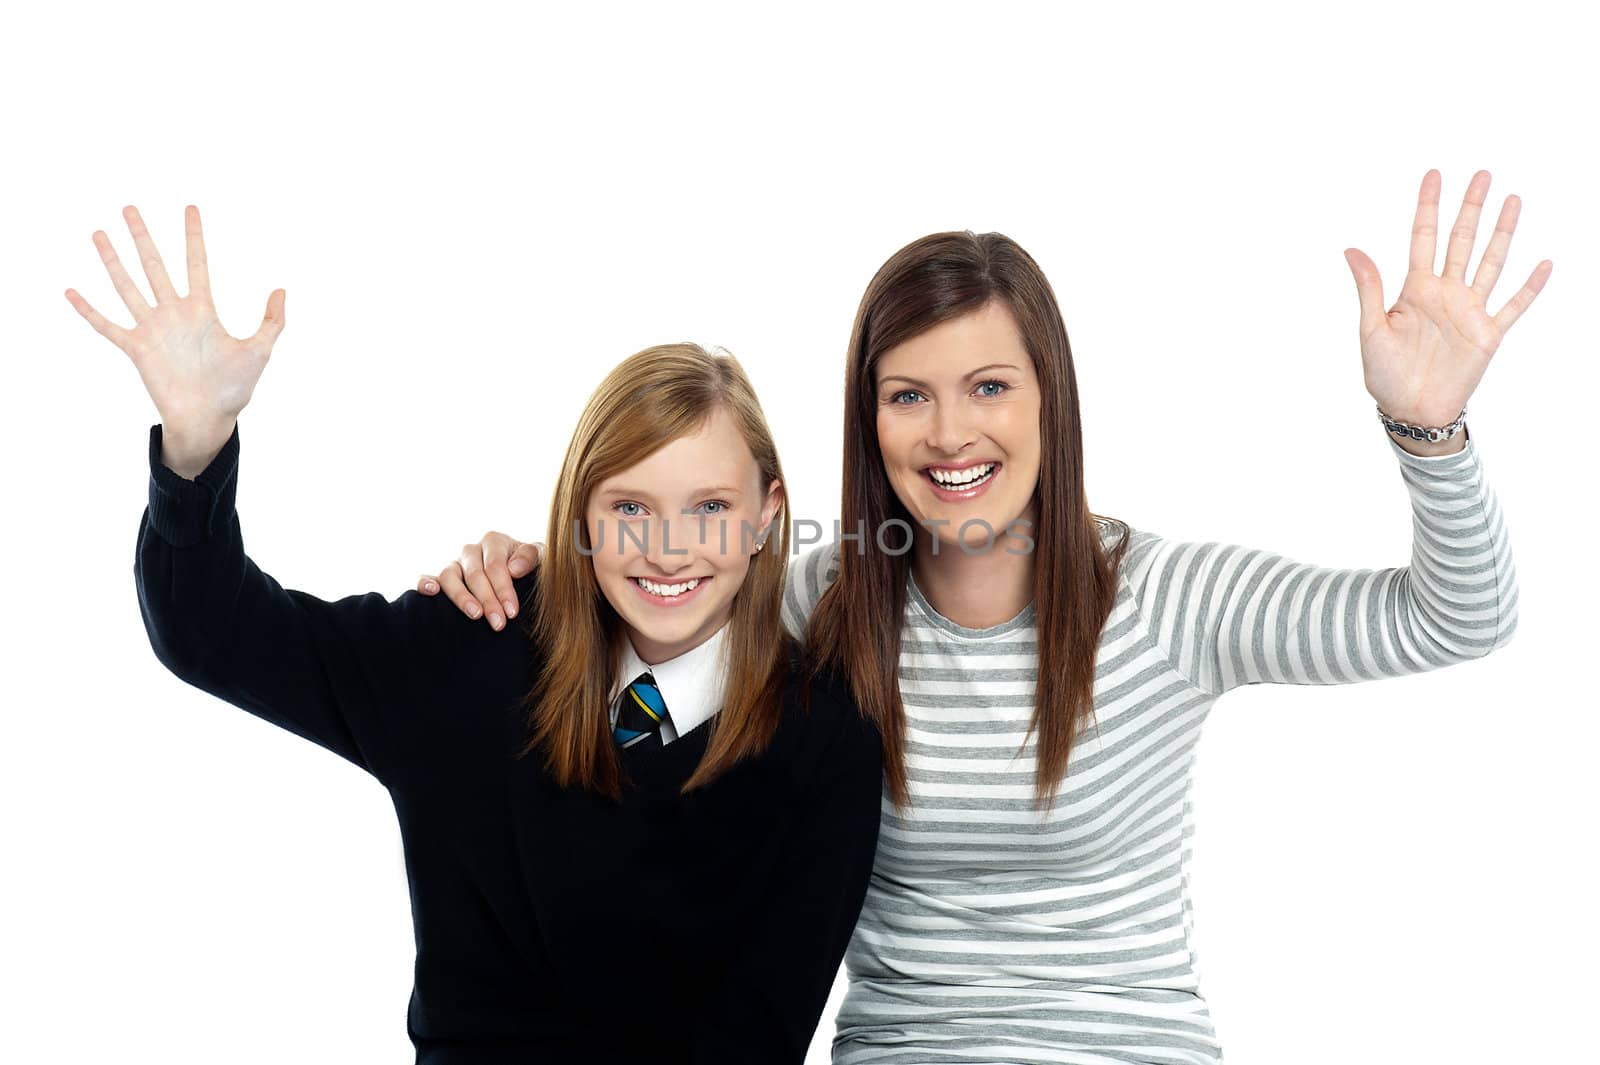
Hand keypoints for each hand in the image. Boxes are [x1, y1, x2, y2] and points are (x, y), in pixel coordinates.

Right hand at [66, 205, 285, 473]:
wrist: (208, 419)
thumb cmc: (235, 388)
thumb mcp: (260, 350)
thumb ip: (273, 321)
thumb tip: (282, 290)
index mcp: (202, 310)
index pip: (196, 263)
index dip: (193, 236)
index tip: (190, 208)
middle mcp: (174, 314)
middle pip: (155, 266)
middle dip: (143, 237)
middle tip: (130, 207)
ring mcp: (153, 329)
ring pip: (128, 286)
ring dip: (112, 261)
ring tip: (99, 234)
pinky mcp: (137, 349)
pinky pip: (108, 326)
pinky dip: (89, 311)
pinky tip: (71, 292)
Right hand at [417, 532, 542, 630]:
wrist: (523, 577)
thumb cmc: (531, 568)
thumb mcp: (540, 559)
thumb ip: (531, 557)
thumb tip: (514, 569)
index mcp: (495, 542)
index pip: (496, 565)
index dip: (503, 588)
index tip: (512, 612)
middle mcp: (472, 550)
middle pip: (475, 574)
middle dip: (488, 600)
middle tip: (499, 623)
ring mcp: (455, 564)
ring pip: (449, 576)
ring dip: (460, 596)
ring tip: (475, 615)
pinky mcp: (442, 579)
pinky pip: (427, 577)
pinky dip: (426, 583)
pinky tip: (431, 593)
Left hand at [1344, 169, 1549, 429]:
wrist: (1410, 411)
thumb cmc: (1384, 374)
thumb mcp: (1370, 329)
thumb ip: (1369, 289)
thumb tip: (1351, 249)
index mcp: (1415, 289)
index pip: (1423, 238)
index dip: (1428, 207)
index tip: (1434, 175)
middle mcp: (1445, 293)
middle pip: (1461, 241)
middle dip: (1471, 208)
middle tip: (1482, 174)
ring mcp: (1469, 311)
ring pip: (1490, 262)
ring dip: (1502, 233)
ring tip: (1512, 200)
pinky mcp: (1488, 335)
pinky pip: (1514, 306)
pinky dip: (1529, 287)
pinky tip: (1544, 263)